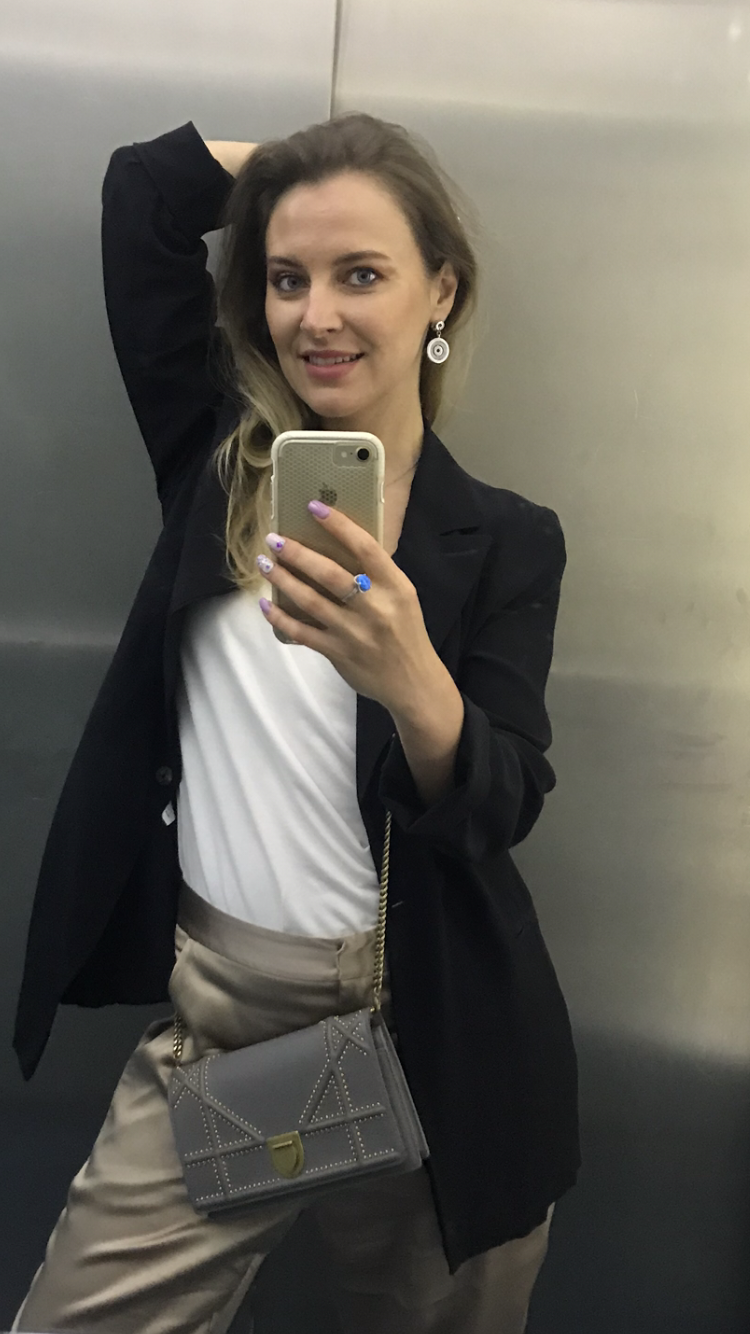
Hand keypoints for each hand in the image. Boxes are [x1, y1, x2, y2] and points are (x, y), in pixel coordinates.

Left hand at [257, 503, 441, 714]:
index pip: (365, 548)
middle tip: (274, 539)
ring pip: (311, 600)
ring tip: (264, 563)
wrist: (413, 682)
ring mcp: (354, 631)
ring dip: (283, 580)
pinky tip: (266, 605)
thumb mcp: (402, 597)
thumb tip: (340, 546)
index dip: (338, 526)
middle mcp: (374, 607)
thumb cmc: (406, 632)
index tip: (313, 508)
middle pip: (330, 573)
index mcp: (394, 586)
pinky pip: (303, 632)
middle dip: (298, 553)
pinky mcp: (338, 653)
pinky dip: (281, 619)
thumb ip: (377, 575)